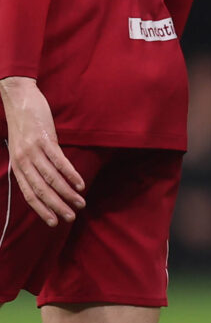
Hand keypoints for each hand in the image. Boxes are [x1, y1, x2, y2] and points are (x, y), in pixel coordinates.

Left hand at [1, 76, 82, 226]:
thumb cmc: (24, 125)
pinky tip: (80, 183)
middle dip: (57, 206)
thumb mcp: (23, 148)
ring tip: (80, 202)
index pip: (30, 194)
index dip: (41, 210)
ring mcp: (33, 151)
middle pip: (41, 190)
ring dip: (67, 193)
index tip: (54, 222)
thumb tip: (47, 182)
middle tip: (71, 217)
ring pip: (51, 178)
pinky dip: (71, 174)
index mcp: (18, 165)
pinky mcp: (45, 140)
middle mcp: (23, 161)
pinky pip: (59, 161)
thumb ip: (32, 165)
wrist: (19, 100)